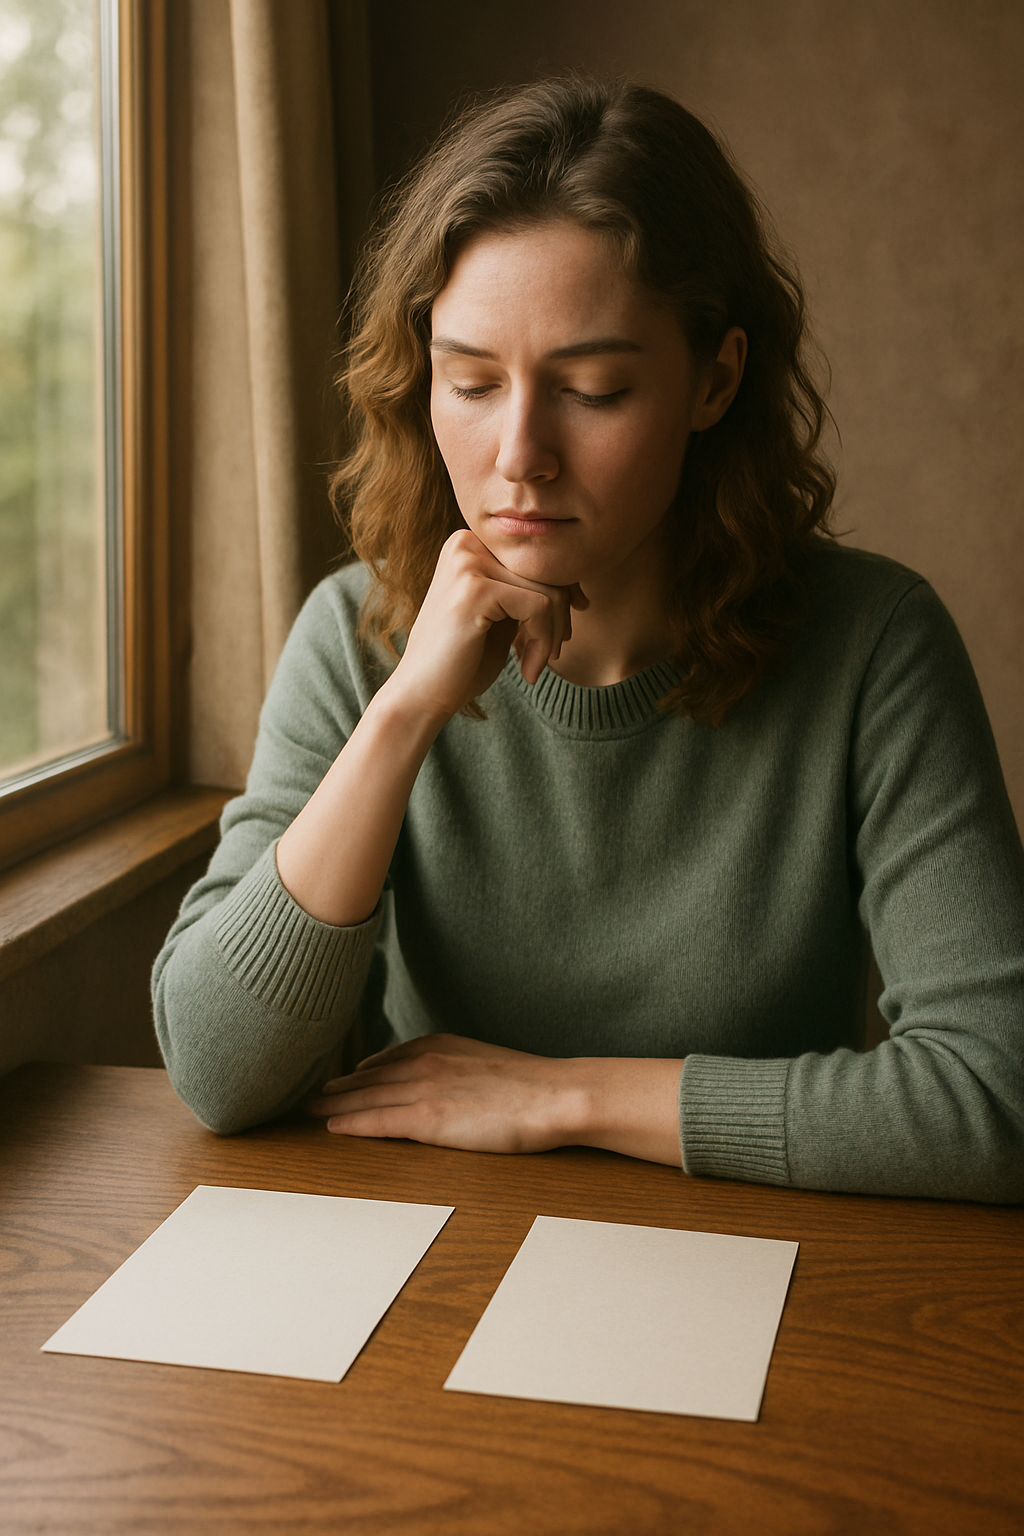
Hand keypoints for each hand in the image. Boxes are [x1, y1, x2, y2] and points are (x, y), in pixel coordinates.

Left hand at [309, 1034, 684, 1165]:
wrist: (554, 1095)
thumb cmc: (528, 1085)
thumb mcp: (481, 1062)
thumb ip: (452, 1066)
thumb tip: (434, 1080)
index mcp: (437, 1045)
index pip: (384, 1059)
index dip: (356, 1072)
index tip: (337, 1079)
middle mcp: (423, 1061)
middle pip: (366, 1077)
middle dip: (335, 1086)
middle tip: (306, 1095)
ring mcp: (423, 1088)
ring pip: (364, 1098)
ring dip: (333, 1105)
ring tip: (309, 1111)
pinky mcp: (428, 1118)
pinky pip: (378, 1122)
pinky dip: (351, 1124)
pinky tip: (333, 1128)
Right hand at [392, 529, 587, 721]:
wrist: (422, 696)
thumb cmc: (463, 660)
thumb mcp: (501, 616)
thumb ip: (527, 590)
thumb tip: (575, 578)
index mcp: (470, 544)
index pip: (537, 557)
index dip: (561, 594)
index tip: (562, 633)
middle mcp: (466, 543)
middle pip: (547, 570)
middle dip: (560, 617)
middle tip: (552, 654)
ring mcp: (467, 563)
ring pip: (548, 590)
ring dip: (552, 635)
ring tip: (536, 665)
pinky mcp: (475, 589)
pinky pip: (539, 607)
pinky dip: (543, 643)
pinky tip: (528, 670)